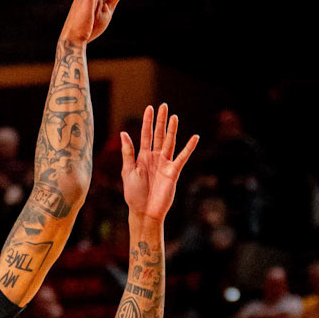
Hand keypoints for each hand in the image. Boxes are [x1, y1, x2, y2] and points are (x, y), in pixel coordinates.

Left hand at [119, 103, 197, 221]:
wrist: (144, 211)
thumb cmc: (133, 194)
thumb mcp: (128, 171)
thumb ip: (127, 153)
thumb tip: (123, 133)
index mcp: (142, 157)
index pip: (146, 135)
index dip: (147, 122)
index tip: (149, 108)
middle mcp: (154, 158)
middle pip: (159, 135)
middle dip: (160, 121)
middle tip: (163, 106)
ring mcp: (164, 164)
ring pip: (170, 143)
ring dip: (172, 130)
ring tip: (174, 117)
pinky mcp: (173, 172)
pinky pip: (182, 157)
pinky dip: (189, 148)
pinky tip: (195, 138)